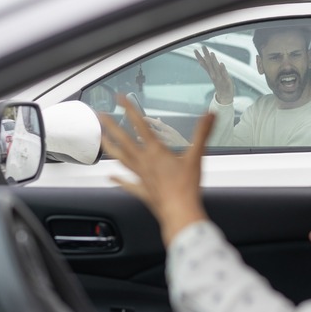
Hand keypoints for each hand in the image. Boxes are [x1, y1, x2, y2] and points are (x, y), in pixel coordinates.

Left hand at [100, 96, 213, 244]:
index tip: (120, 99)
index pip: (140, 125)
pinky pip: (127, 183)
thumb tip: (210, 115)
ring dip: (110, 148)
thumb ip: (203, 133)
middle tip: (100, 115)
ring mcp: (141, 177)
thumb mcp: (196, 156)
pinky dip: (118, 179)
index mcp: (156, 152)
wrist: (180, 212)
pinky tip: (110, 176)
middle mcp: (144, 162)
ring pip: (121, 159)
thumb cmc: (186, 187)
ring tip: (101, 139)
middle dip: (111, 126)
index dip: (130, 110)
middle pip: (123, 141)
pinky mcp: (142, 191)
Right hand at [195, 46, 234, 104]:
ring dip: (214, 61)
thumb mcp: (214, 76)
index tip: (195, 50)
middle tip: (202, 46)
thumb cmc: (220, 85)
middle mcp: (214, 75)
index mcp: (211, 73)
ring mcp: (220, 78)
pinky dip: (223, 69)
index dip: (199, 57)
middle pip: (209, 64)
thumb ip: (210, 67)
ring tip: (211, 53)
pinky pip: (224, 74)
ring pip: (216, 68)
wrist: (225, 97)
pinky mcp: (226, 81)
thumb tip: (204, 59)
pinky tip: (221, 63)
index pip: (204, 64)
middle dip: (206, 55)